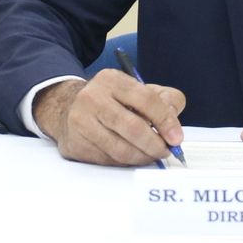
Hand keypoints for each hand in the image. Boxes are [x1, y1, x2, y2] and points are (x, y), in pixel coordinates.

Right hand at [33, 70, 185, 166]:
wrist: (67, 107)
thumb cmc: (110, 101)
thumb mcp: (136, 89)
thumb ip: (164, 101)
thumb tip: (174, 127)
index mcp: (111, 80)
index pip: (146, 99)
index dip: (165, 121)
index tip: (176, 138)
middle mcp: (92, 98)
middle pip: (133, 127)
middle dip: (155, 144)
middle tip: (165, 151)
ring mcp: (80, 122)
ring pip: (120, 149)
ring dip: (142, 157)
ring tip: (150, 155)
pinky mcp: (75, 143)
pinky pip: (108, 161)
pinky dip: (125, 162)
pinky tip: (130, 156)